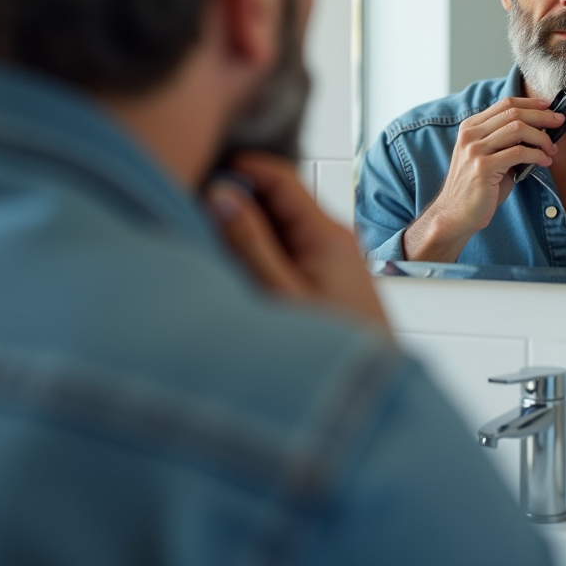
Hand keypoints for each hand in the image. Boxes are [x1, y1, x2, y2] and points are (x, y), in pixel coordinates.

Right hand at [206, 152, 390, 336]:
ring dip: (249, 231)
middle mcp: (336, 240)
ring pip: (284, 228)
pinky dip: (265, 253)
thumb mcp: (277, 294)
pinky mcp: (332, 282)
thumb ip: (248, 242)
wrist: (371, 398)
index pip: (281, 177)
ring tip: (211, 245)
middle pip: (280, 201)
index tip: (201, 170)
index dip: (241, 168)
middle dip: (239, 202)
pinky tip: (241, 275)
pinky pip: (292, 252)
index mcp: (326, 234)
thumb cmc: (326, 352)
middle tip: (194, 213)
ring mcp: (336, 261)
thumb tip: (221, 192)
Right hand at [403, 97, 565, 261]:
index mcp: (470, 128)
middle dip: (541, 116)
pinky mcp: (483, 167)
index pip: (505, 104)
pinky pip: (518, 152)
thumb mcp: (489, 157)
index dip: (530, 103)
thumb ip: (506, 142)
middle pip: (513, 113)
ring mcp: (475, 150)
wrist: (456, 214)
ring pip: (517, 129)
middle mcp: (470, 135)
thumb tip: (539, 131)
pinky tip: (544, 161)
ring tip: (552, 149)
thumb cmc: (477, 188)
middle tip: (559, 123)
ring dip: (541, 137)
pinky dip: (537, 154)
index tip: (549, 107)